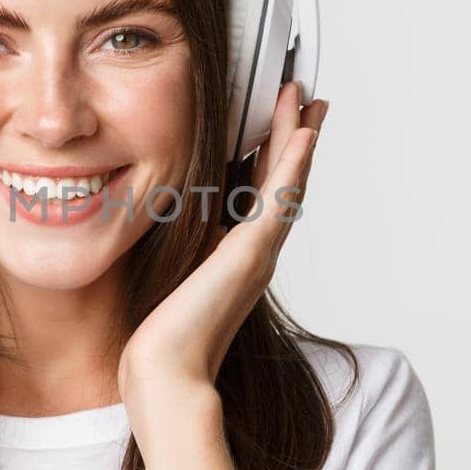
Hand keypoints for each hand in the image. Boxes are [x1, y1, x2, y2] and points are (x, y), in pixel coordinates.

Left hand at [117, 81, 327, 424]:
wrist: (167, 372)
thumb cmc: (162, 336)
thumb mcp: (168, 273)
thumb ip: (177, 245)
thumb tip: (162, 215)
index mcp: (238, 255)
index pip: (261, 192)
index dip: (273, 154)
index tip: (282, 121)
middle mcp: (256, 251)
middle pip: (283, 180)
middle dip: (294, 136)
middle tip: (308, 97)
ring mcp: (260, 251)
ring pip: (288, 181)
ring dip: (298, 136)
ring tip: (307, 97)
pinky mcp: (253, 252)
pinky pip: (280, 198)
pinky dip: (294, 164)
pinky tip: (304, 134)